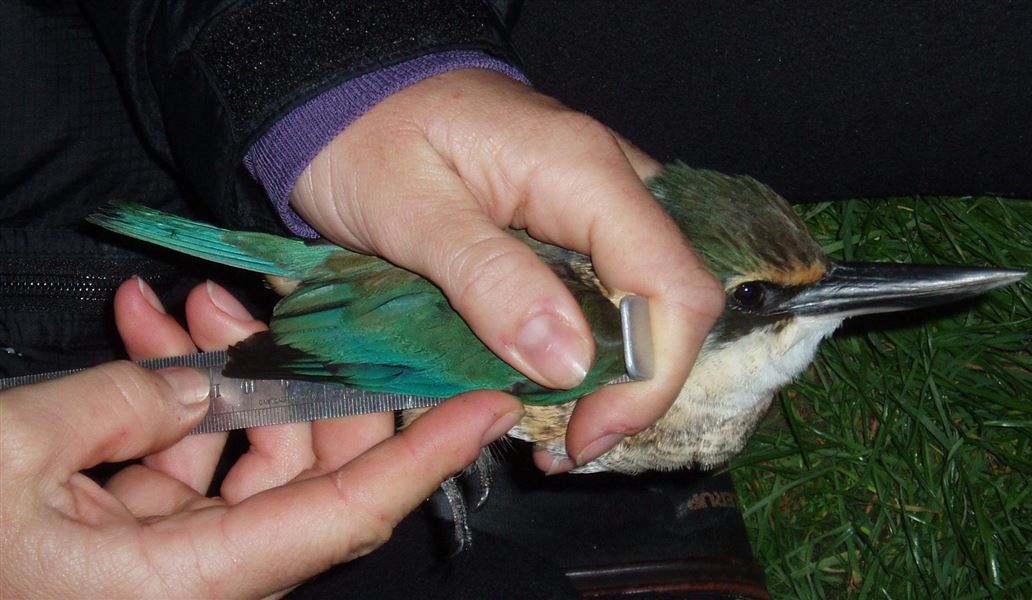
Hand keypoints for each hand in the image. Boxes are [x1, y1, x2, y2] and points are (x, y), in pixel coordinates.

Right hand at [0, 278, 522, 597]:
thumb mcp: (9, 450)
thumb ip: (119, 405)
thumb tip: (198, 381)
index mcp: (183, 583)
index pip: (344, 513)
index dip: (423, 458)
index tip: (482, 407)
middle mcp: (198, 581)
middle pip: (309, 474)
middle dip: (301, 377)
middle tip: (273, 307)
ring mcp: (175, 561)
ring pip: (250, 460)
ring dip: (227, 376)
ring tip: (189, 308)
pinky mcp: (145, 544)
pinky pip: (193, 467)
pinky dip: (176, 404)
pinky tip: (148, 340)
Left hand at [291, 69, 723, 470]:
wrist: (346, 92)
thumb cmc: (365, 137)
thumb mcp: (410, 213)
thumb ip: (489, 280)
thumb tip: (570, 363)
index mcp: (583, 172)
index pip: (672, 286)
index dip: (650, 378)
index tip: (587, 434)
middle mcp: (611, 181)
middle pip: (673, 300)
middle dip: (635, 387)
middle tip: (568, 442)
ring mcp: (596, 199)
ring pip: (645, 300)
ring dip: (613, 374)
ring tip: (557, 426)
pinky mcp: (573, 218)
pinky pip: (607, 288)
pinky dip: (587, 345)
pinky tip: (549, 379)